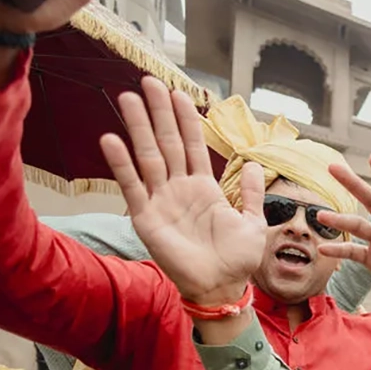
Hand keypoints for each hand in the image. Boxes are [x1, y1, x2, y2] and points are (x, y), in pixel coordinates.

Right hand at [101, 78, 264, 305]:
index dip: (187, 120)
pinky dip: (122, 165)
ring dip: (139, 127)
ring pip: (149, 157)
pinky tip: (112, 140)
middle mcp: (180, 189)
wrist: (223, 287)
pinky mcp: (147, 218)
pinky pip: (133, 187)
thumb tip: (258, 165)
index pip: (194, 145)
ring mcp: (161, 201)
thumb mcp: (254, 223)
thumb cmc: (239, 259)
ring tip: (129, 98)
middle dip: (159, 113)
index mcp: (205, 188)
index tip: (180, 93)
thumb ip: (253, 194)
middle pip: (168, 143)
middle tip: (149, 82)